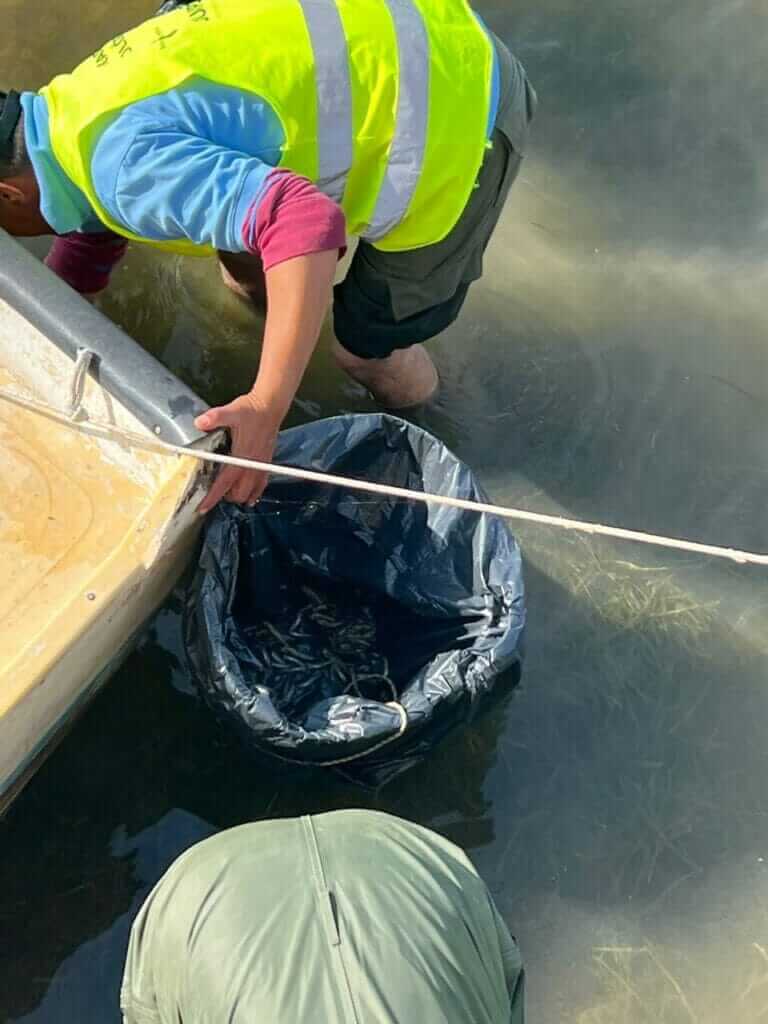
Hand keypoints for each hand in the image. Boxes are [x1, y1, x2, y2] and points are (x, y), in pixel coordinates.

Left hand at [194, 394, 279, 512]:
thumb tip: (199, 422)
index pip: (225, 483)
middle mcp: (252, 465)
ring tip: (227, 493)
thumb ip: (215, 417)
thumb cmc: (251, 410)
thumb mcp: (231, 411)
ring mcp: (261, 466)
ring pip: (250, 492)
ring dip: (238, 496)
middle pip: (239, 493)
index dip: (213, 496)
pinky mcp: (267, 464)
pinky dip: (254, 493)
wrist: (270, 406)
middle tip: (213, 492)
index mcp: (242, 456)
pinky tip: (249, 495)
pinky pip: (262, 485)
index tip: (203, 507)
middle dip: (225, 497)